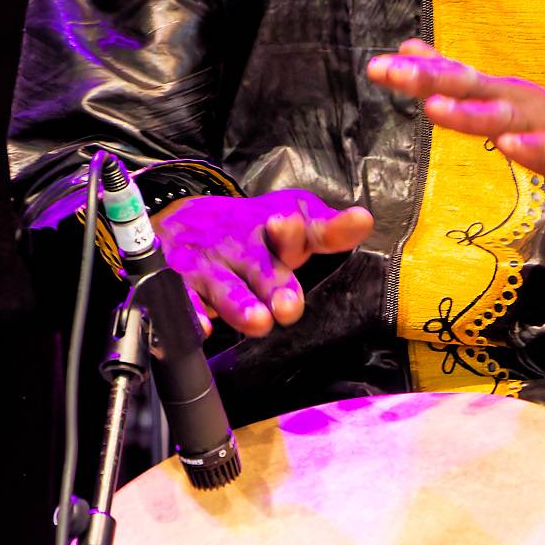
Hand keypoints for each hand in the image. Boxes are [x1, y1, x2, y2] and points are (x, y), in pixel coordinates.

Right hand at [151, 191, 372, 337]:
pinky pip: (183, 301)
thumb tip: (364, 221)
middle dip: (272, 284)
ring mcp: (207, 267)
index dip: (291, 231)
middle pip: (257, 265)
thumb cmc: (250, 230)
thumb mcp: (291, 217)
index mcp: (270, 230)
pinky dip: (190, 314)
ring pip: (223, 288)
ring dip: (238, 304)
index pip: (287, 230)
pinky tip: (203, 326)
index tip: (287, 223)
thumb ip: (327, 229)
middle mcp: (238, 247)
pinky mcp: (179, 285)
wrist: (180, 219)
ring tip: (258, 321)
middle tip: (288, 306)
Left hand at [366, 39, 544, 207]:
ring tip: (434, 109)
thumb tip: (407, 49)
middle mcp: (518, 101)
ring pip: (504, 116)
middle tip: (391, 73)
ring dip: (469, 112)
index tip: (376, 66)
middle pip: (470, 88)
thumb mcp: (499, 100)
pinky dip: (530, 146)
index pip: (451, 77)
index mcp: (499, 92)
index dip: (415, 73)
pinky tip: (509, 145)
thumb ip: (453, 78)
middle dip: (429, 81)